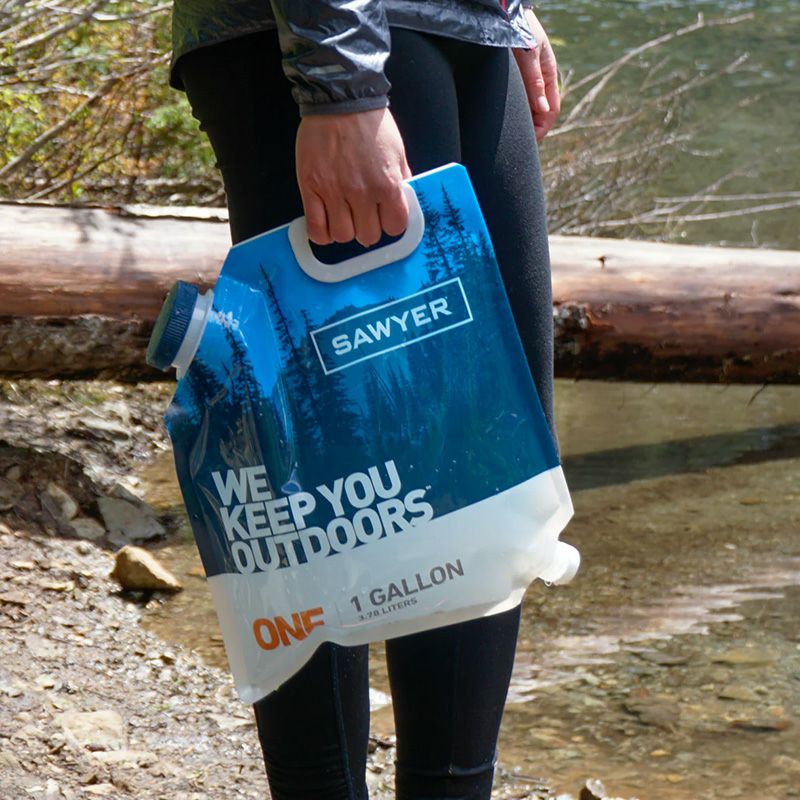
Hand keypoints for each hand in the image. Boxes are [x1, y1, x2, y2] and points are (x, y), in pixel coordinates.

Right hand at [295, 108, 411, 246]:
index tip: (384, 216)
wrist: (340, 99)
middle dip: (367, 228)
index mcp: (387, 184)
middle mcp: (362, 193)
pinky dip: (322, 234)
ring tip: (343, 217)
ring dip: (345, 230)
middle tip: (363, 215)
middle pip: (368, 236)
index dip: (390, 224)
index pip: (395, 227)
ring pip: (342, 236)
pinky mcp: (311, 188)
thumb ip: (401, 181)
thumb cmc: (371, 124)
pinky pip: (316, 228)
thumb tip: (402, 203)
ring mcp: (334, 192)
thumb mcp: (398, 152)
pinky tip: (326, 224)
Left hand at [513, 10, 560, 141]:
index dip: (542, 128)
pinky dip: (516, 113)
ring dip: (523, 123)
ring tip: (511, 137)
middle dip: (533, 130)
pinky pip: (520, 102)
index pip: (552, 110)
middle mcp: (540, 80)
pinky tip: (506, 121)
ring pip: (530, 109)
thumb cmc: (520, 28)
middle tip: (519, 145)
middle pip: (541, 113)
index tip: (531, 142)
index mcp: (548, 75)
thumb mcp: (528, 54)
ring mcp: (529, 80)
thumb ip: (534, 81)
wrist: (506, 13)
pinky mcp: (518, 79)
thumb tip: (543, 109)